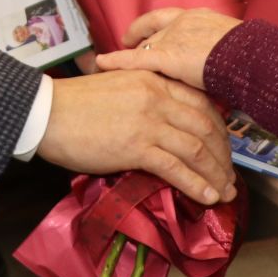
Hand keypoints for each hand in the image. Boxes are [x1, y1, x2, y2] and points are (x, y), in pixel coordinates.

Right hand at [37, 68, 236, 204]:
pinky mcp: (136, 147)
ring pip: (197, 148)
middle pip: (206, 126)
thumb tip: (165, 121)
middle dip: (223, 154)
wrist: (47, 113)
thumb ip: (146, 97)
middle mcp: (158, 97)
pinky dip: (197, 185)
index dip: (219, 128)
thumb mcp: (119, 86)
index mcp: (154, 79)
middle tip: (230, 175)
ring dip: (216, 173)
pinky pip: (176, 168)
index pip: (201, 102)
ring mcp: (149, 122)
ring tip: (225, 192)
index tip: (224, 147)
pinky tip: (208, 197)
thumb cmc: (76, 103)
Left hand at [97, 7, 244, 93]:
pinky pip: (136, 59)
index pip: (170, 19)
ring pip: (145, 48)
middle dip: (141, 42)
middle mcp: (184, 22)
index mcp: (201, 17)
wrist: (253, 59)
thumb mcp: (236, 49)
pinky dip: (118, 61)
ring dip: (130, 55)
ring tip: (111, 62)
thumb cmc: (252, 57)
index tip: (146, 31)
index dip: (154, 26)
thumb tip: (220, 70)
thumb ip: (220, 55)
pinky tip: (102, 64)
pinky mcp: (168, 56)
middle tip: (127, 46)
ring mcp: (174, 37)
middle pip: (154, 34)